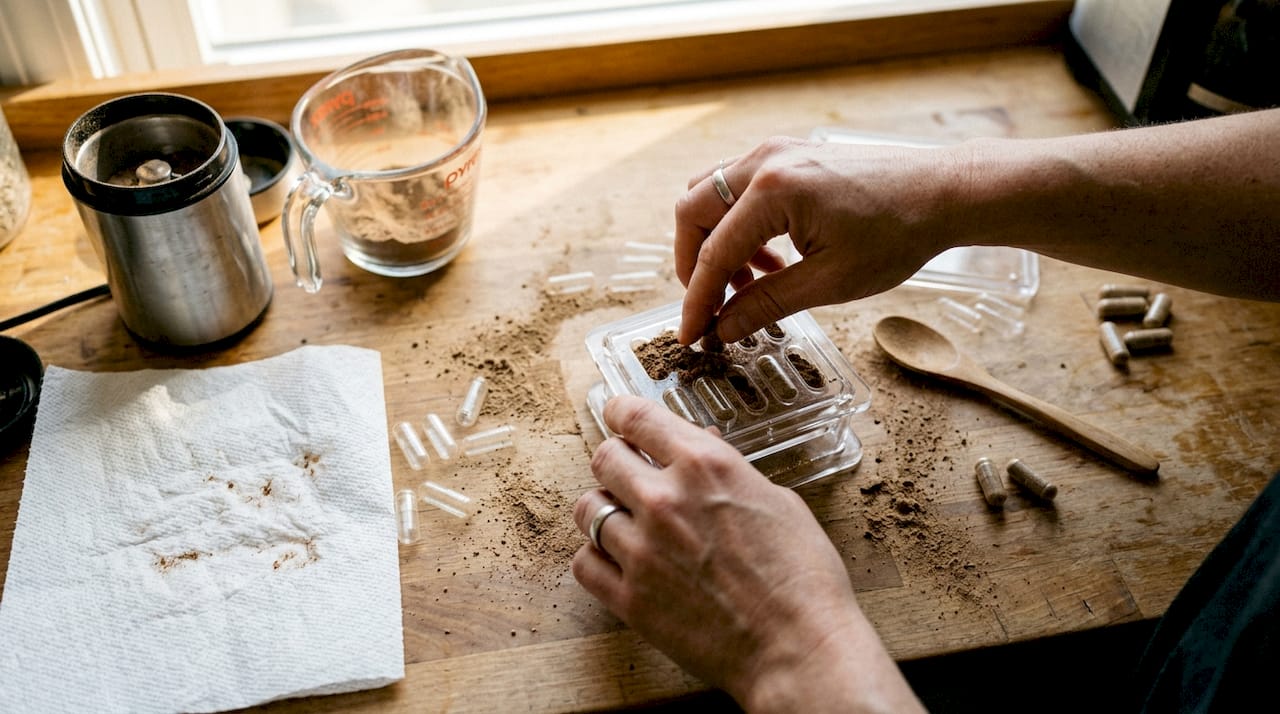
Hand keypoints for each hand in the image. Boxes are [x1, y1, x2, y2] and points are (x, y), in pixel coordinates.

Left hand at [572, 395, 922, 711]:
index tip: (619, 414)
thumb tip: (701, 448)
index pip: (637, 417)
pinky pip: (584, 563)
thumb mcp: (778, 502)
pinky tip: (618, 559)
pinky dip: (596, 557)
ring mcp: (642, 550)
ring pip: (586, 509)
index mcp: (705, 465)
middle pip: (604, 457)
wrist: (800, 649)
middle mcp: (665, 499)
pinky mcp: (630, 599)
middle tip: (629, 473)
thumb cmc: (803, 577)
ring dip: (604, 510)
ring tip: (626, 521)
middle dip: (616, 460)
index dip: (621, 411)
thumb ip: (728, 472)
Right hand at [674, 136, 967, 344]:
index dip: (697, 301)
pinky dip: (735, 224)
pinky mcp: (787, 154)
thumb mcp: (830, 282)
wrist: (943, 192)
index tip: (689, 335)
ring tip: (748, 285)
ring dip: (714, 242)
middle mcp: (766, 160)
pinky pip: (737, 187)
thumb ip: (767, 304)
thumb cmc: (898, 233)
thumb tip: (723, 329)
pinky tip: (769, 260)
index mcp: (775, 190)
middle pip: (693, 211)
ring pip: (709, 194)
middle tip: (710, 306)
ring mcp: (775, 151)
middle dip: (693, 264)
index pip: (714, 253)